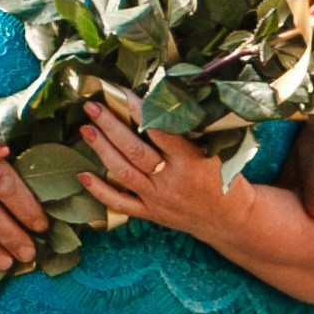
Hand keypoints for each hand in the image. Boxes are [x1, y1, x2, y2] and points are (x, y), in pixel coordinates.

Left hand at [79, 98, 236, 244]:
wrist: (231, 220)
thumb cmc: (225, 177)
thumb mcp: (217, 151)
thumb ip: (191, 132)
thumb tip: (161, 99)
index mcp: (191, 162)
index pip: (161, 131)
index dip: (139, 111)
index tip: (122, 93)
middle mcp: (171, 181)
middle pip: (135, 151)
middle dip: (111, 126)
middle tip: (92, 106)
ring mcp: (158, 199)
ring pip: (123, 173)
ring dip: (102, 149)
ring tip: (86, 129)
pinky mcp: (151, 213)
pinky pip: (120, 204)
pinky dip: (99, 191)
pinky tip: (82, 175)